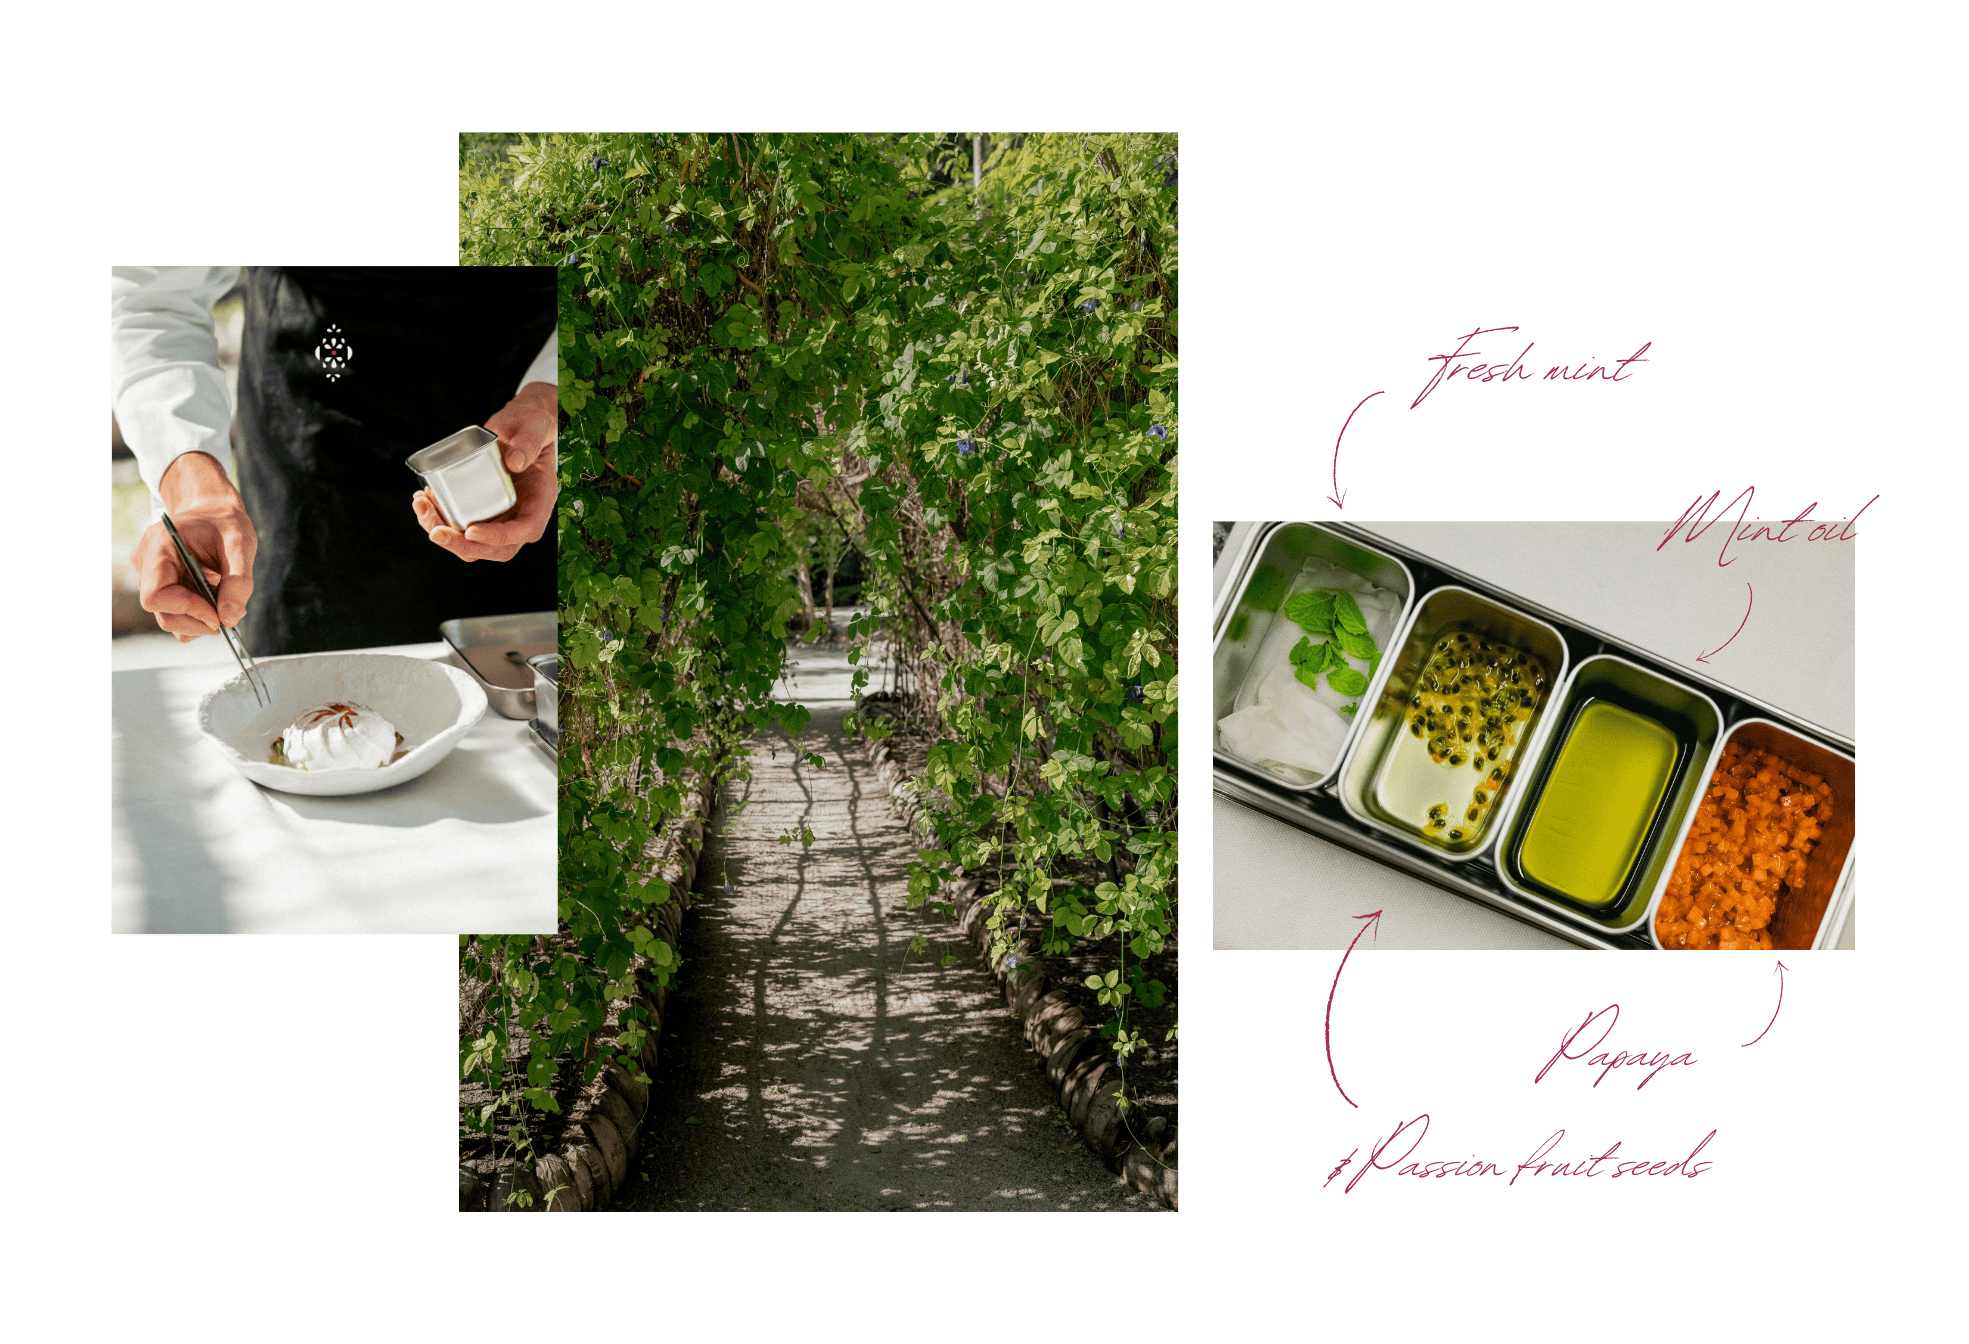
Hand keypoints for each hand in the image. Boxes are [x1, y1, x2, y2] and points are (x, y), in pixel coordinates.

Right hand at [132, 451, 257, 641]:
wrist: (215, 512)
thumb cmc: (225, 523)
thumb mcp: (241, 545)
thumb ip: (238, 581)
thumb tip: (229, 619)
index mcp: (159, 546)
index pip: (155, 595)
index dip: (186, 610)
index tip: (217, 615)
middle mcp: (146, 562)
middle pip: (161, 612)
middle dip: (196, 621)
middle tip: (226, 619)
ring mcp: (149, 575)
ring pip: (168, 616)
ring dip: (198, 619)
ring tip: (223, 602)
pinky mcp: (159, 584)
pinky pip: (173, 611)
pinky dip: (196, 615)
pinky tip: (213, 601)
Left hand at [412, 381, 558, 562]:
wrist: (518, 426)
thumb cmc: (531, 425)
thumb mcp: (534, 428)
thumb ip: (528, 443)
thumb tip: (514, 463)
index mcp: (540, 501)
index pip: (525, 530)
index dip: (499, 537)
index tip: (472, 530)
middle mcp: (520, 515)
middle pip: (496, 549)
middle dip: (462, 546)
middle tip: (435, 531)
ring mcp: (500, 516)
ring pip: (473, 543)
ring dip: (444, 535)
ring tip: (421, 505)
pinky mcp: (481, 510)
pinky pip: (460, 527)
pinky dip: (438, 519)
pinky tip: (424, 499)